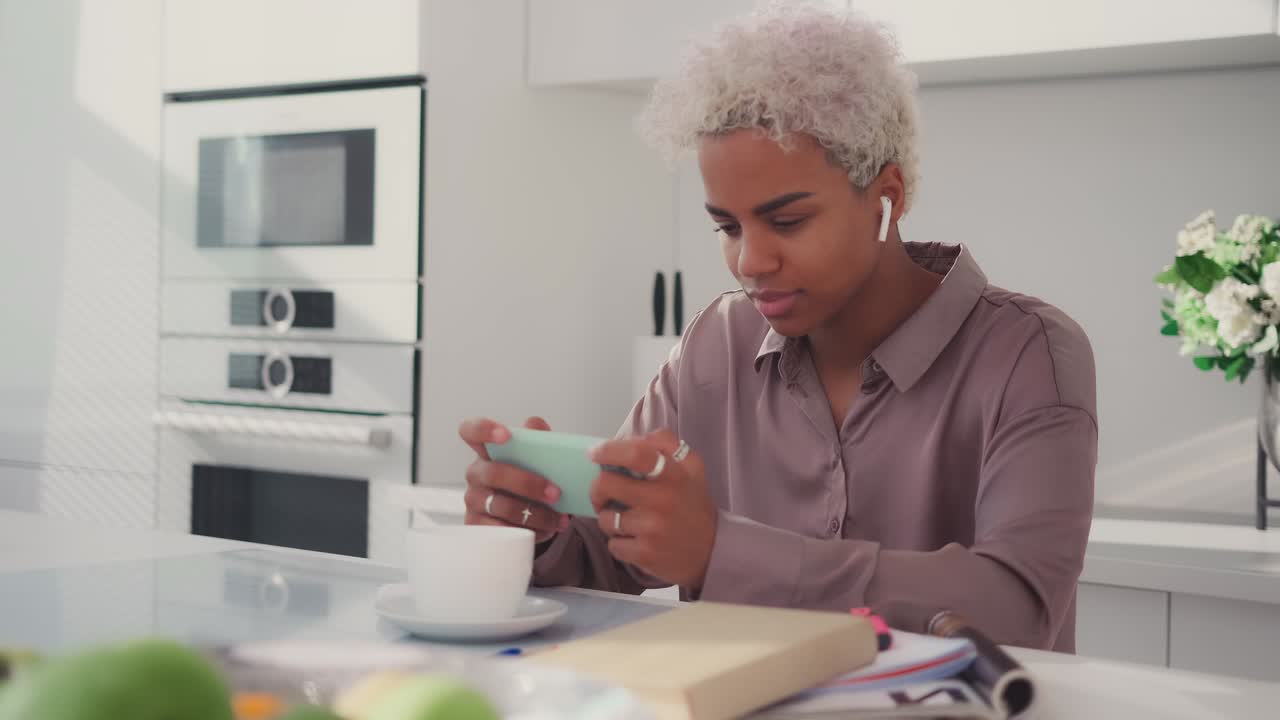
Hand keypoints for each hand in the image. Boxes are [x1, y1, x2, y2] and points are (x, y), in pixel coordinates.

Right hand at [459, 416, 568, 543]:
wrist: (530, 517)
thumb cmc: (531, 482)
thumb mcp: (538, 460)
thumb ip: (537, 440)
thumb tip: (535, 424)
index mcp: (488, 451)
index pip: (472, 431)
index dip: (484, 429)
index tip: (506, 435)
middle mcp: (476, 473)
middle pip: (494, 473)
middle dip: (528, 483)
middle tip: (555, 493)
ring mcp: (474, 500)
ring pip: (500, 506)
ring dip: (534, 513)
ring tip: (558, 518)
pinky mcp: (478, 526)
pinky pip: (500, 529)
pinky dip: (528, 531)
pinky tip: (547, 529)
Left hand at [588, 429, 717, 589]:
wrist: (713, 551)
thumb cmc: (693, 504)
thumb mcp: (692, 466)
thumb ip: (665, 443)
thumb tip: (629, 439)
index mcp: (674, 475)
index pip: (636, 454)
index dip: (609, 450)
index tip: (595, 453)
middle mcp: (663, 500)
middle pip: (606, 484)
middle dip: (597, 489)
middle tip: (603, 493)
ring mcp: (652, 529)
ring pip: (605, 518)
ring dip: (610, 519)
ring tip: (626, 521)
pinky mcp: (645, 554)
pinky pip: (613, 544)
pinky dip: (619, 542)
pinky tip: (635, 540)